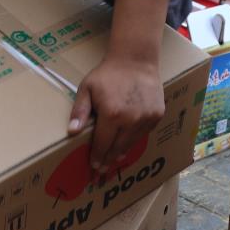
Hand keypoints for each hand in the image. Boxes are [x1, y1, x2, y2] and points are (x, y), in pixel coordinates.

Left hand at [68, 54, 163, 174]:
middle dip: (108, 160)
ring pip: (132, 143)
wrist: (136, 59)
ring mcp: (146, 119)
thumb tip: (72, 131)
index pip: (102, 144)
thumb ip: (80, 111)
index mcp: (112, 115)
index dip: (97, 157)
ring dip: (121, 152)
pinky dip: (134, 139)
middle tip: (102, 170)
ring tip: (113, 160)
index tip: (93, 167)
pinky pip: (143, 134)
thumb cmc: (108, 74)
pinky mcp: (156, 116)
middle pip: (118, 148)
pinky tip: (127, 143)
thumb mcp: (87, 88)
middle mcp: (131, 120)